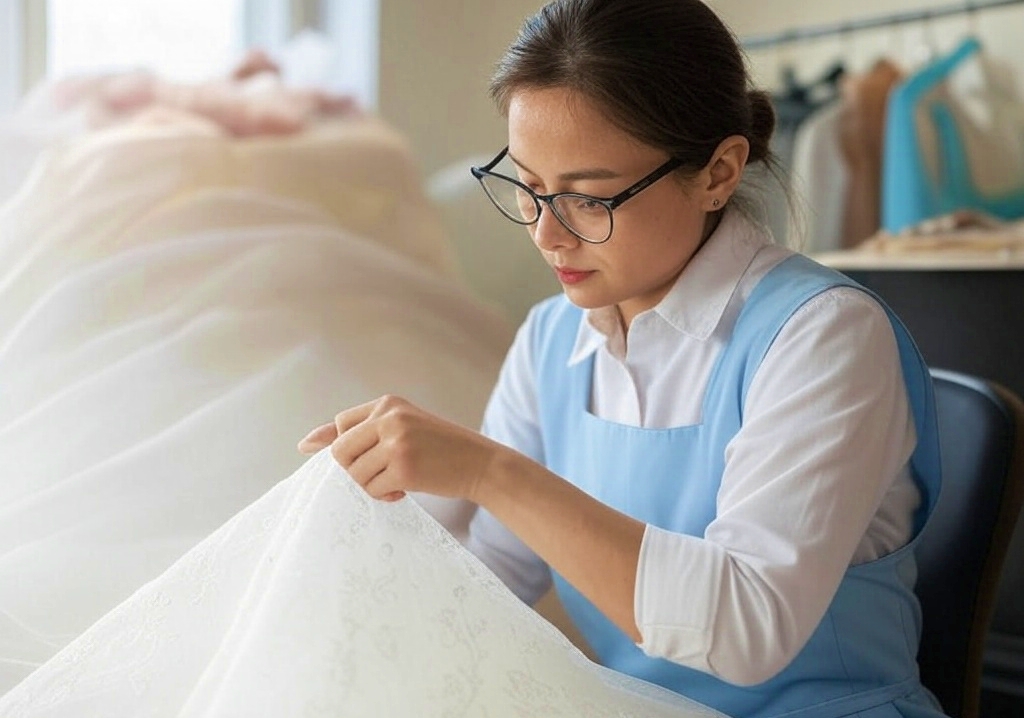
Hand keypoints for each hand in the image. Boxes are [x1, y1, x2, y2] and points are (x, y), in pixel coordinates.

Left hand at [298, 396, 504, 502]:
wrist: (481, 462)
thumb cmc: (440, 447)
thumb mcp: (403, 427)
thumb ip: (360, 431)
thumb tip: (304, 443)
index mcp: (389, 403)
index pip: (341, 424)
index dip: (344, 447)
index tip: (363, 458)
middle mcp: (390, 418)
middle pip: (340, 451)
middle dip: (354, 469)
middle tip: (379, 473)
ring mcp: (396, 443)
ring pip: (354, 473)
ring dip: (371, 484)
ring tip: (396, 480)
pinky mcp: (403, 468)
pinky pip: (371, 489)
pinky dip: (384, 495)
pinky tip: (403, 489)